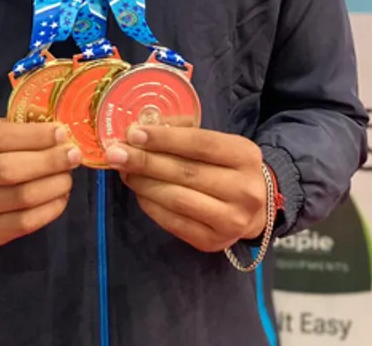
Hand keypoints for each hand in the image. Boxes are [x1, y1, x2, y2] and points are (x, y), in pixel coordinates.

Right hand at [0, 115, 81, 246]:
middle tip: (73, 156)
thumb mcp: (1, 126)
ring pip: (20, 197)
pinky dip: (49, 209)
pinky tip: (60, 196)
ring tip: (67, 176)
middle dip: (49, 162)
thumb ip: (26, 128)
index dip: (35, 136)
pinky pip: (24, 223)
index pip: (0, 137)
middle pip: (9, 169)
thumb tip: (63, 136)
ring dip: (53, 186)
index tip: (62, 134)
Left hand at [105, 125, 266, 252]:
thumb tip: (142, 129)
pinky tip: (138, 191)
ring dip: (144, 183)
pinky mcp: (213, 242)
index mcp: (245, 155)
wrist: (255, 208)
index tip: (134, 133)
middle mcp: (244, 190)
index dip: (164, 138)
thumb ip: (183, 132)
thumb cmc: (227, 166)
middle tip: (116, 153)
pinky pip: (173, 222)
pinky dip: (150, 205)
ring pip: (177, 199)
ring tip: (124, 171)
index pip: (200, 144)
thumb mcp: (217, 142)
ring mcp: (231, 220)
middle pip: (186, 172)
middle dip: (145, 161)